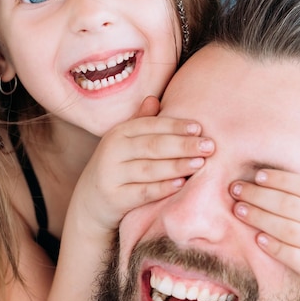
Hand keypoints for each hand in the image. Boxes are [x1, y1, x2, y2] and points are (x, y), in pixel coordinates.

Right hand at [71, 96, 215, 236]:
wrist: (90, 202)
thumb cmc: (118, 167)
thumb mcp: (125, 143)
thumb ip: (141, 122)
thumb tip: (154, 98)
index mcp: (119, 133)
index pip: (150, 125)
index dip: (175, 126)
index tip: (199, 128)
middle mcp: (113, 151)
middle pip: (152, 145)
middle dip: (183, 145)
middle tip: (209, 146)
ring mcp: (112, 175)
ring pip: (149, 169)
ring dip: (177, 165)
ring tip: (200, 163)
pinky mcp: (114, 198)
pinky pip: (143, 192)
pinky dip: (163, 188)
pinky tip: (181, 184)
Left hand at [229, 155, 299, 300]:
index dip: (281, 179)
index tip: (257, 175)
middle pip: (292, 206)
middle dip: (261, 196)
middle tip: (236, 189)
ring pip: (289, 230)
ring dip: (261, 218)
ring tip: (239, 209)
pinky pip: (295, 258)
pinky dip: (275, 247)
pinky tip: (257, 238)